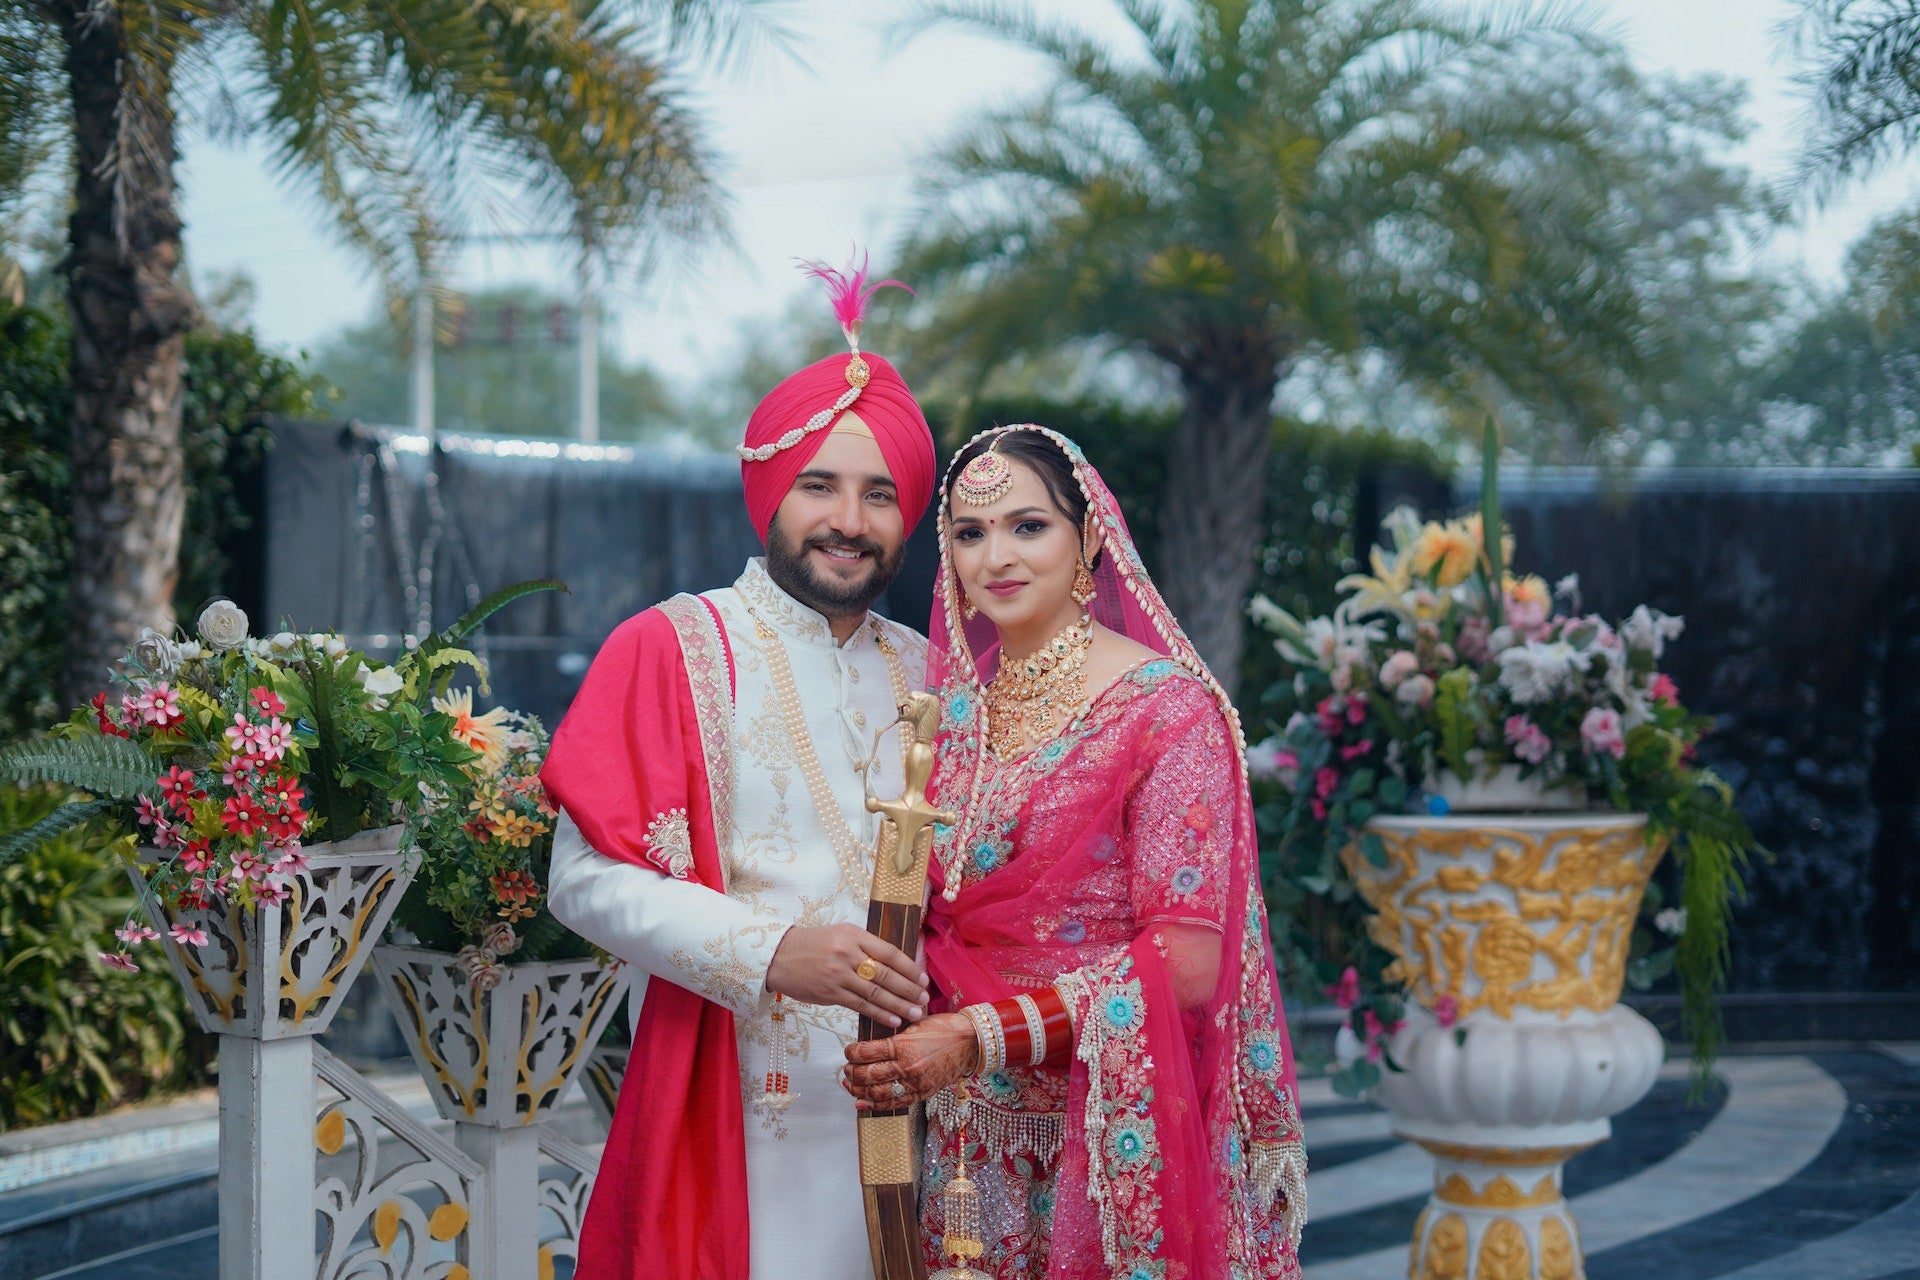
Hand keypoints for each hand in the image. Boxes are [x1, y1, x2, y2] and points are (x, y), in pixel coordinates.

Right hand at [765, 924, 928, 1026]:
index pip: (889, 952)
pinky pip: (860, 1006)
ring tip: (915, 1013)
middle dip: (909, 989)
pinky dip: (879, 1014)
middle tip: (924, 999)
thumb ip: (866, 946)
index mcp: (853, 935)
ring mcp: (839, 975)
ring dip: (898, 1005)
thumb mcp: (840, 934)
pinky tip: (893, 1020)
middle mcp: (848, 953)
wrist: (779, 956)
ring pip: (875, 993)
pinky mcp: (830, 993)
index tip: (923, 979)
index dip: (909, 968)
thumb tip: (897, 965)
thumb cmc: (814, 944)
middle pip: (886, 974)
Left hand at [842, 1012, 979, 1106]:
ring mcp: (914, 1083)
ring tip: (850, 1085)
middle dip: (852, 1073)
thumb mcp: (915, 1023)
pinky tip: (862, 1103)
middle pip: (868, 1075)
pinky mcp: (922, 1093)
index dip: (852, 1053)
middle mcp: (907, 1066)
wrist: (971, 1043)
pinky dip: (874, 1106)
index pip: (866, 1052)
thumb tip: (871, 1039)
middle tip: (846, 1069)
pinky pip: (894, 1104)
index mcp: (903, 1045)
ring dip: (858, 1090)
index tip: (848, 1052)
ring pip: (877, 1093)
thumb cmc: (944, 1028)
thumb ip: (893, 1034)